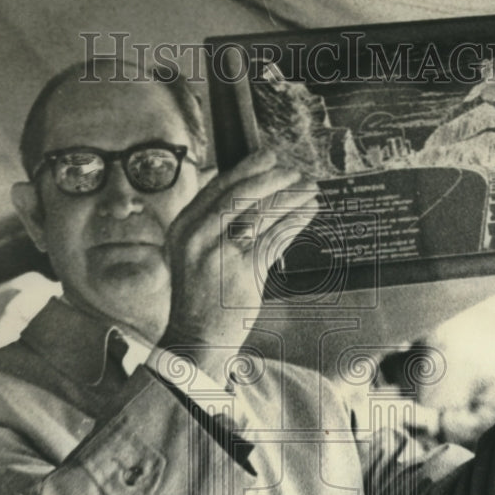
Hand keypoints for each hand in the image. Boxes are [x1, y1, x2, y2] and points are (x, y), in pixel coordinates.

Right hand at [159, 149, 318, 378]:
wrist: (197, 336)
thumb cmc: (200, 294)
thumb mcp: (192, 252)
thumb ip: (212, 224)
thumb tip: (248, 192)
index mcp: (183, 226)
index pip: (219, 187)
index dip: (248, 168)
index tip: (270, 158)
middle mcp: (198, 236)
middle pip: (242, 195)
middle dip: (274, 179)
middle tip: (297, 173)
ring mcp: (220, 254)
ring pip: (262, 214)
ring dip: (291, 198)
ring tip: (310, 190)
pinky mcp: (243, 272)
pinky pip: (275, 239)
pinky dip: (295, 222)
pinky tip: (308, 214)